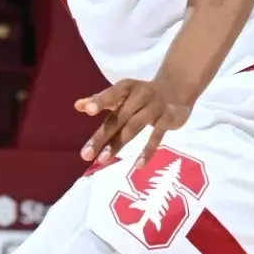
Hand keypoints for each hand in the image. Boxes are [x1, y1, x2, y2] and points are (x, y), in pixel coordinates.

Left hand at [75, 79, 191, 163]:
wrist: (176, 90)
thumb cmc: (140, 95)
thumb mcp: (121, 94)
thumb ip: (100, 100)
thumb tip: (77, 105)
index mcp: (126, 88)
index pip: (111, 94)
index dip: (100, 101)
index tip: (87, 110)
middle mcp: (140, 95)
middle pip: (118, 118)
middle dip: (101, 137)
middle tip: (86, 155)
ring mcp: (155, 107)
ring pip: (133, 127)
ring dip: (117, 145)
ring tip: (102, 160)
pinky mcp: (168, 119)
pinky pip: (156, 136)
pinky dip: (147, 151)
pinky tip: (137, 165)